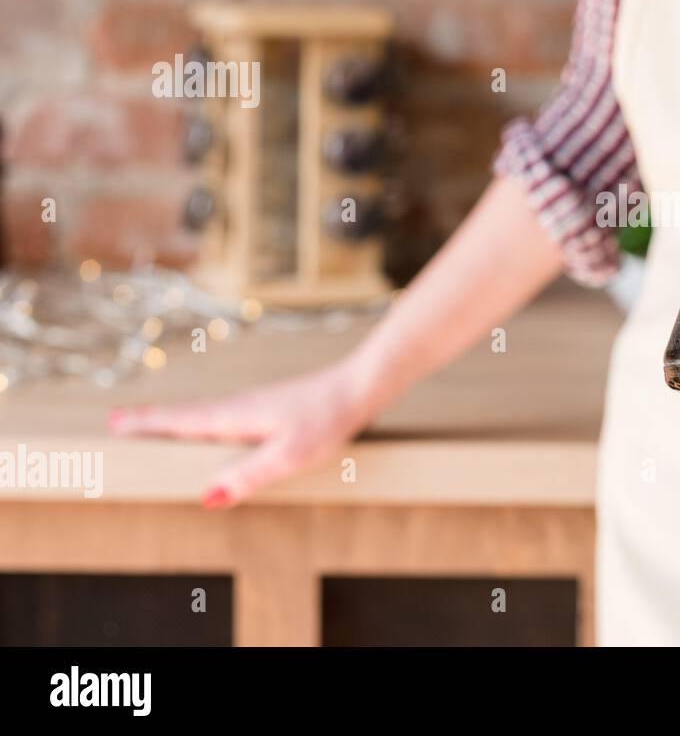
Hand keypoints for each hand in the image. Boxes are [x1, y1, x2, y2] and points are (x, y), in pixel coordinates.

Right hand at [107, 361, 374, 508]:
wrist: (361, 387)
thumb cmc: (328, 420)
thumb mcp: (290, 455)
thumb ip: (250, 475)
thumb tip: (207, 497)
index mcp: (235, 416)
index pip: (180, 421)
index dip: (146, 424)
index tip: (112, 423)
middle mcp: (240, 407)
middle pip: (185, 416)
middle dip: (151, 421)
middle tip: (117, 425)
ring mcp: (256, 407)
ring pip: (206, 417)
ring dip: (176, 422)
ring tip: (153, 431)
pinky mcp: (272, 411)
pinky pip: (226, 420)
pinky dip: (204, 424)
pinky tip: (212, 434)